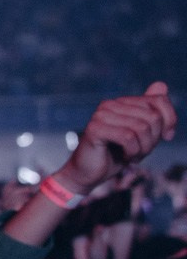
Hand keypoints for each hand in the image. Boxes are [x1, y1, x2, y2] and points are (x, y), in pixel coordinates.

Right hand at [57, 83, 175, 192]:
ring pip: (142, 128)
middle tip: (143, 151)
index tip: (166, 136)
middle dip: (154, 138)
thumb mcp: (142, 133)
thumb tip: (161, 84)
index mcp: (121, 102)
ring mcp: (101, 115)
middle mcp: (110, 104)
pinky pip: (128, 137)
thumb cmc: (115, 154)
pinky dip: (132, 151)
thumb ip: (152, 111)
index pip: (158, 100)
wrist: (88, 174)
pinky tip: (126, 157)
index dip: (169, 120)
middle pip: (153, 116)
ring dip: (143, 148)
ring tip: (134, 156)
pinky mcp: (95, 129)